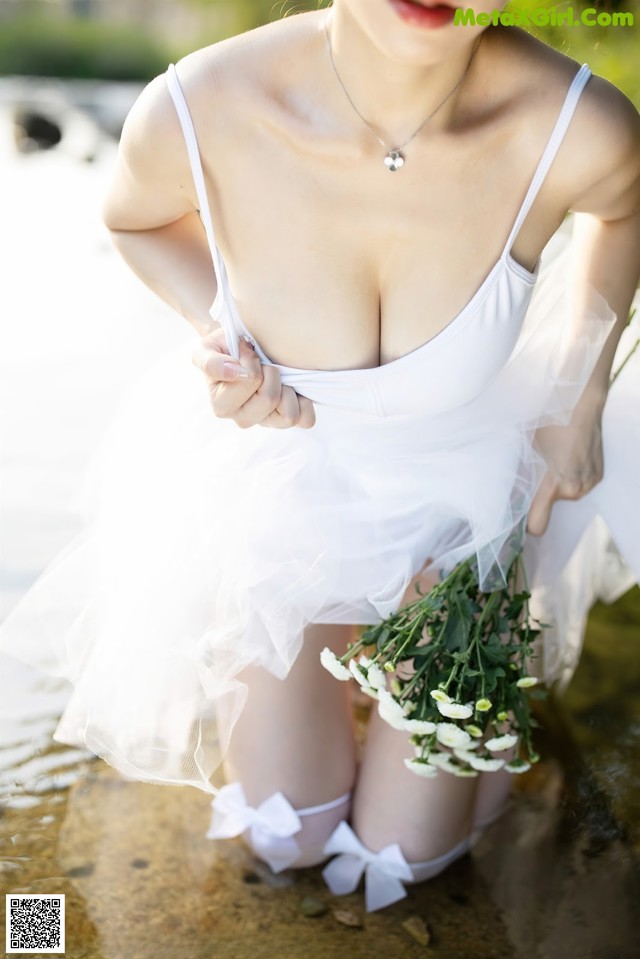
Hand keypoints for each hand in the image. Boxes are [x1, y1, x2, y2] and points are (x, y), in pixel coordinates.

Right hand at [191, 327, 315, 428]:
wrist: (242, 351)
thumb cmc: (224, 350)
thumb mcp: (206, 349)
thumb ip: (211, 363)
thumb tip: (236, 373)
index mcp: (221, 405)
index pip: (250, 381)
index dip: (251, 360)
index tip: (244, 353)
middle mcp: (243, 419)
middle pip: (269, 399)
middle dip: (270, 373)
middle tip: (262, 365)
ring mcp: (266, 422)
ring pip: (289, 415)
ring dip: (287, 388)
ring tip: (276, 377)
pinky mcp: (287, 421)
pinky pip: (305, 420)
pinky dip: (304, 402)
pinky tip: (292, 388)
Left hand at [526, 411, 603, 535]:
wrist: (582, 403)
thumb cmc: (549, 420)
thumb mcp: (524, 445)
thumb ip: (516, 472)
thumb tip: (497, 489)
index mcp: (553, 484)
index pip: (537, 524)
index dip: (526, 525)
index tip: (517, 518)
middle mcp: (574, 489)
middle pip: (550, 505)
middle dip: (541, 492)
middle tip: (537, 469)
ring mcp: (589, 483)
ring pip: (564, 495)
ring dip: (557, 483)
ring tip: (555, 458)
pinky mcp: (598, 476)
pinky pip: (578, 484)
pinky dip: (571, 475)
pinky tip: (569, 455)